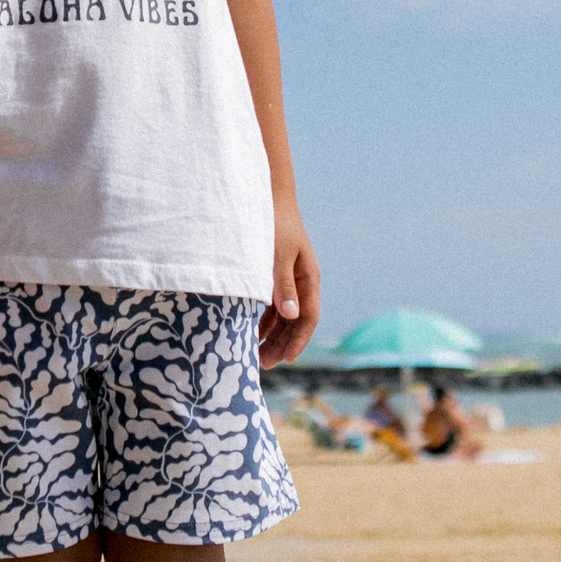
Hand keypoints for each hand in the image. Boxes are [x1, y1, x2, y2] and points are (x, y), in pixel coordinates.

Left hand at [258, 200, 319, 368]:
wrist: (268, 197)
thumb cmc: (273, 224)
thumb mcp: (277, 255)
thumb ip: (283, 284)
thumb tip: (292, 316)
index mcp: (309, 278)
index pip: (308, 317)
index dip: (298, 340)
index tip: (285, 359)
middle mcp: (302, 282)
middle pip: (296, 321)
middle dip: (282, 344)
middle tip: (264, 364)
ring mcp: (289, 279)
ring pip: (284, 316)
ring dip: (272, 335)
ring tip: (256, 355)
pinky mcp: (275, 275)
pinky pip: (273, 305)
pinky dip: (264, 319)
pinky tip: (251, 331)